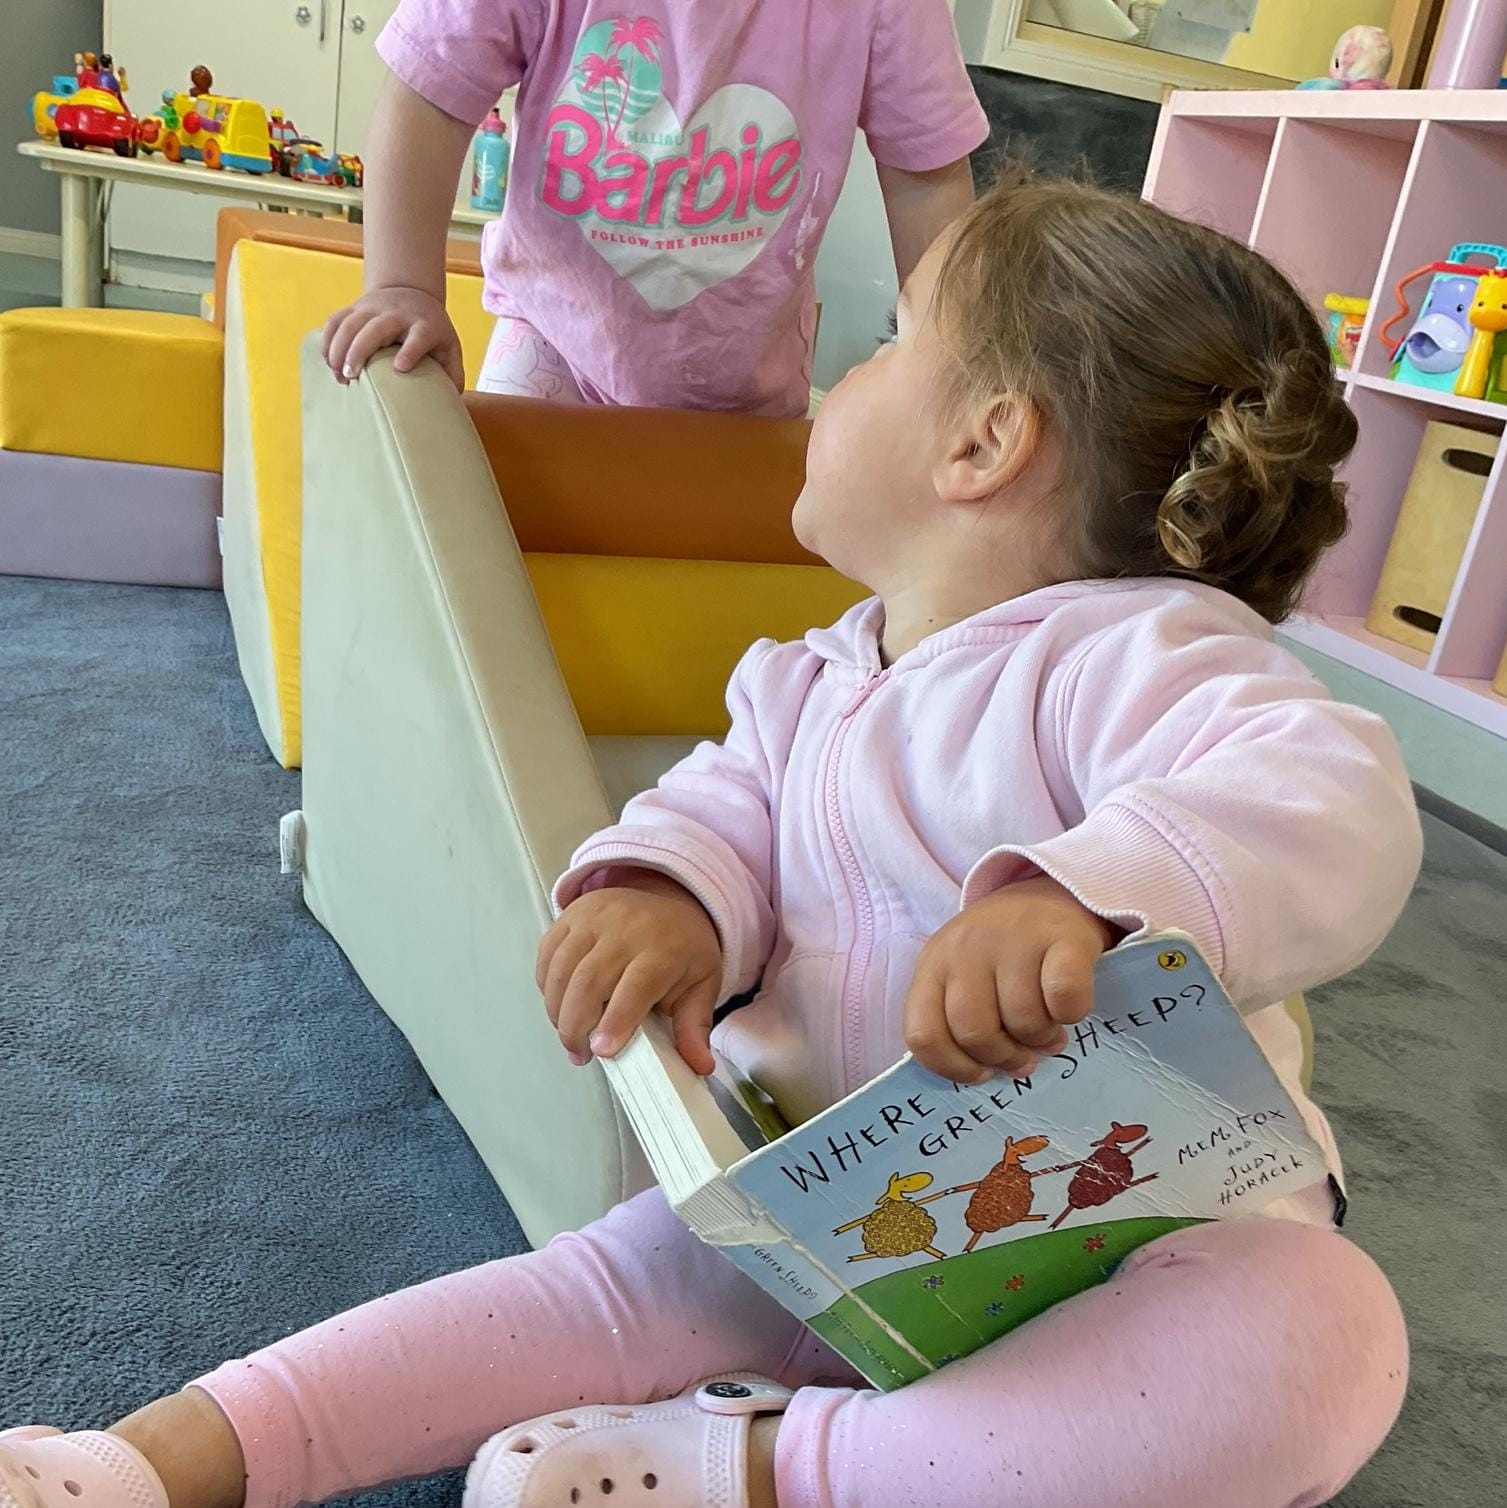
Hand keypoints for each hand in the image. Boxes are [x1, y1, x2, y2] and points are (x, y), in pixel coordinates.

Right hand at [321, 285, 464, 390]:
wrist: (412, 294)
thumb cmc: (432, 332)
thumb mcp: (450, 349)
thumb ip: (453, 375)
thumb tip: (447, 407)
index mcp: (425, 325)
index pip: (419, 336)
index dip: (410, 350)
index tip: (400, 367)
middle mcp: (398, 314)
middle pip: (376, 328)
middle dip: (360, 350)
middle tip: (351, 375)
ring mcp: (374, 308)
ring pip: (350, 323)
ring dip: (339, 348)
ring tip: (337, 373)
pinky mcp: (355, 307)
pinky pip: (336, 320)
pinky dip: (328, 339)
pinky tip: (327, 360)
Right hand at [537, 872, 723, 1074]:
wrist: (669, 899)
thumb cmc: (683, 949)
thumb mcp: (701, 984)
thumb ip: (694, 1026)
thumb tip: (700, 1067)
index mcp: (663, 948)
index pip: (637, 987)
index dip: (617, 1021)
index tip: (602, 1052)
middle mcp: (626, 928)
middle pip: (589, 982)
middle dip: (575, 1026)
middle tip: (579, 1055)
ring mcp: (594, 917)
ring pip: (562, 971)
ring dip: (557, 1011)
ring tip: (569, 1036)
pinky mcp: (572, 913)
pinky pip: (548, 954)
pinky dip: (547, 986)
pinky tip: (560, 1005)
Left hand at [903, 876, 1118, 1084]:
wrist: (1052, 892)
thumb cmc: (1003, 952)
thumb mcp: (963, 977)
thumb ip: (959, 1021)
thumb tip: (984, 1074)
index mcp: (934, 964)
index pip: (924, 1034)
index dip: (952, 1067)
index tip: (981, 1073)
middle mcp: (967, 948)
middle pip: (974, 1031)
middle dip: (1003, 1057)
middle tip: (1023, 1056)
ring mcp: (1014, 938)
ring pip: (1021, 1019)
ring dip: (1040, 1039)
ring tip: (1047, 1032)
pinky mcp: (1063, 937)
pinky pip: (1063, 996)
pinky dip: (1070, 1014)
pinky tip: (1069, 1011)